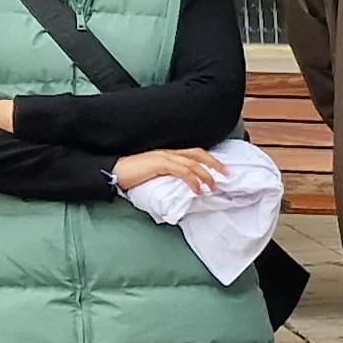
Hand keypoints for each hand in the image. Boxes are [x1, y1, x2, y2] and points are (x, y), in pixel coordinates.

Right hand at [110, 147, 225, 194]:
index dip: (209, 159)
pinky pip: (182, 171)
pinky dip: (192, 180)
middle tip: (228, 174)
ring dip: (206, 175)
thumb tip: (182, 190)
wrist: (114, 171)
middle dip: (215, 163)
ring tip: (213, 187)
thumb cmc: (132, 175)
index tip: (222, 169)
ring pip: (192, 163)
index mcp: (168, 154)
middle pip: (198, 153)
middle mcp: (168, 152)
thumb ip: (169, 177)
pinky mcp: (159, 164)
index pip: (193, 153)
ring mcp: (164, 156)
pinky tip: (197, 190)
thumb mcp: (155, 175)